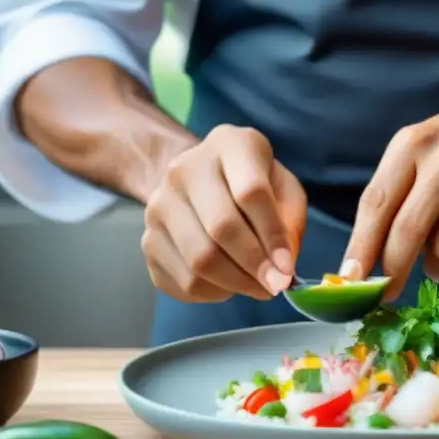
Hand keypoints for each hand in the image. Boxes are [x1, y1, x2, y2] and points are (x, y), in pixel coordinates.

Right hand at [141, 125, 306, 302]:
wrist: (196, 183)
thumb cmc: (251, 185)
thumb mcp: (283, 189)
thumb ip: (290, 223)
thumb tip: (282, 266)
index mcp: (228, 145)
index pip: (251, 192)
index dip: (272, 236)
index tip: (287, 268)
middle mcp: (184, 170)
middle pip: (221, 228)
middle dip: (255, 265)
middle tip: (275, 284)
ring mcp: (159, 205)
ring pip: (199, 260)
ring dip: (236, 283)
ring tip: (256, 285)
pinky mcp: (148, 241)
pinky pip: (184, 281)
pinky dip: (214, 292)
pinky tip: (228, 283)